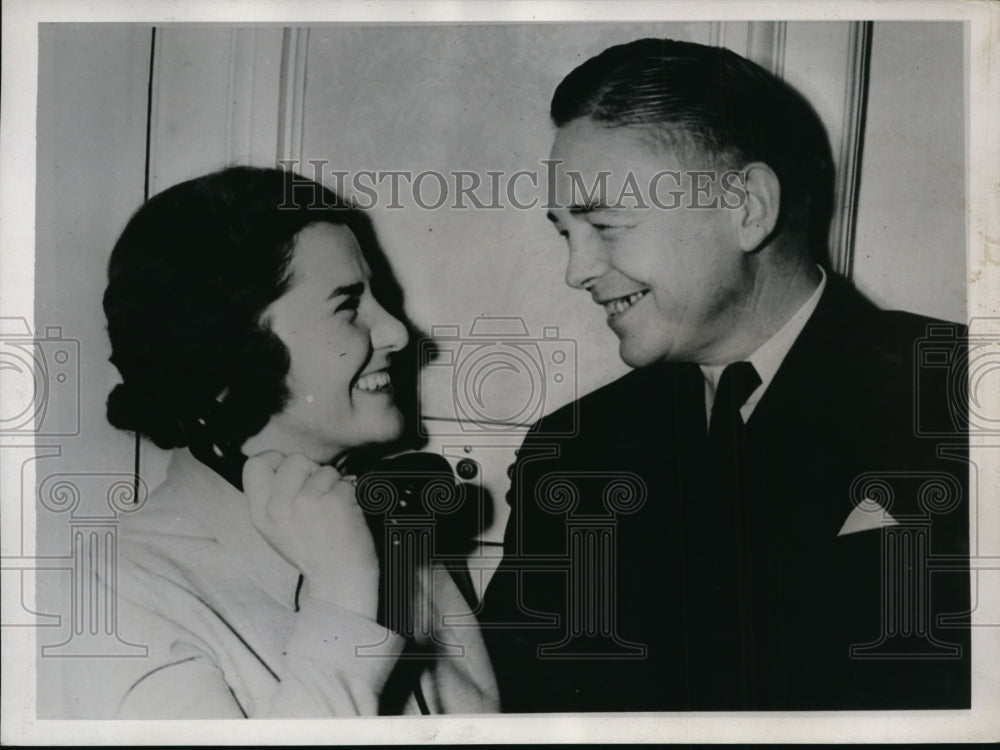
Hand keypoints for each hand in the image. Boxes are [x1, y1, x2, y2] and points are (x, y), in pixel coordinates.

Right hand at [243, 452, 378, 618]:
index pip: (255, 464)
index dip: (276, 460)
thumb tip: (282, 462)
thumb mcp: (275, 529)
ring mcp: (306, 502)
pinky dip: (350, 495)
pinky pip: (346, 482)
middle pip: (295, 459)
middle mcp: (278, 506)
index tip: (292, 473)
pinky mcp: (334, 501)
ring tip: (332, 511)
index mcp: (260, 513)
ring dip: (333, 485)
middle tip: (318, 496)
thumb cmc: (311, 552)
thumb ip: (273, 497)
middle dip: (311, 471)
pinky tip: (345, 516)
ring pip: (324, 469)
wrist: (338, 580)